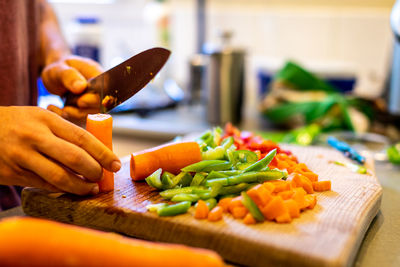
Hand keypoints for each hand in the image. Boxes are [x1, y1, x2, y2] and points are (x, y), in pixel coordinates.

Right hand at [0, 106, 120, 194]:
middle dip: (94, 171)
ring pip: (58, 177)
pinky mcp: (12, 173)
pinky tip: (69, 190)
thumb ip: (64, 132)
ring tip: (90, 188)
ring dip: (79, 187)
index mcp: (45, 119)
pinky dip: (60, 190)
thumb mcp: (40, 117)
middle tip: (102, 177)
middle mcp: (34, 137)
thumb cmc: (17, 123)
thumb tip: (97, 151)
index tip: (115, 164)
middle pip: (74, 159)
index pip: (82, 137)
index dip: (103, 153)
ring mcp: (21, 156)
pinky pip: (43, 185)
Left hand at [41, 55, 101, 123]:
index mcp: (98, 75)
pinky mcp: (87, 112)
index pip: (106, 90)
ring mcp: (94, 103)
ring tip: (55, 108)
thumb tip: (81, 87)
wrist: (55, 76)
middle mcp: (100, 91)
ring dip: (73, 116)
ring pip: (91, 116)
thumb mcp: (59, 69)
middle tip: (66, 109)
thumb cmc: (58, 69)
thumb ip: (69, 76)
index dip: (96, 99)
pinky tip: (53, 109)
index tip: (81, 101)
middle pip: (100, 106)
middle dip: (83, 110)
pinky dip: (66, 118)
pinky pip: (80, 120)